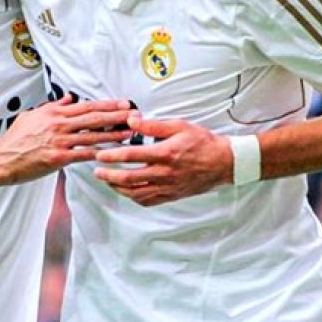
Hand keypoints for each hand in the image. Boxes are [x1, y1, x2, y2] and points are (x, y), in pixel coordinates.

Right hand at [0, 96, 134, 183]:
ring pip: (93, 135)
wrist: (2, 159)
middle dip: (116, 115)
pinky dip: (100, 153)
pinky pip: (84, 154)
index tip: (121, 103)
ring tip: (130, 132)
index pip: (86, 106)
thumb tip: (67, 99)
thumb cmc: (15, 140)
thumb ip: (52, 106)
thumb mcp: (32, 116)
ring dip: (114, 134)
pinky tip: (112, 154)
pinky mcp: (60, 158)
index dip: (106, 104)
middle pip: (94, 117)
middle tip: (134, 113)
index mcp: (54, 112)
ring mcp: (60, 141)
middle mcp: (59, 124)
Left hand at [93, 112, 233, 205]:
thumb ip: (153, 126)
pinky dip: (134, 198)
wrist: (224, 163)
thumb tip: (131, 120)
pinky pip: (148, 201)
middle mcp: (165, 173)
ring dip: (118, 188)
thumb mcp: (179, 126)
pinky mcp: (172, 195)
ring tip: (108, 181)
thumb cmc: (203, 142)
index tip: (100, 155)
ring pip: (136, 193)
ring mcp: (168, 187)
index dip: (112, 156)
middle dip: (109, 176)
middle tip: (97, 172)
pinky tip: (127, 191)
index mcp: (165, 154)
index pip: (132, 156)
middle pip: (129, 179)